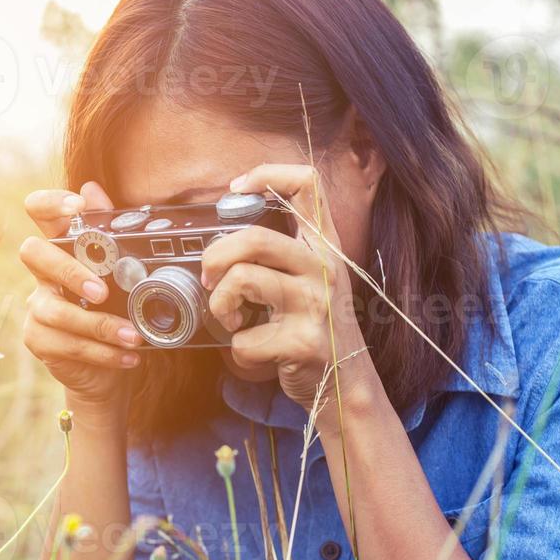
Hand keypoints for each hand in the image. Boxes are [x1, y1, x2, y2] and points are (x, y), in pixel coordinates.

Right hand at [19, 181, 142, 410]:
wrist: (108, 364)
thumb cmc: (114, 309)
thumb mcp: (120, 270)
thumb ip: (109, 231)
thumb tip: (92, 188)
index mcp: (62, 247)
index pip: (39, 211)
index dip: (50, 203)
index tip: (76, 206)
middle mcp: (43, 273)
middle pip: (33, 253)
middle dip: (69, 271)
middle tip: (102, 293)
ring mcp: (37, 306)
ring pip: (55, 311)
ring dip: (99, 325)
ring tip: (133, 336)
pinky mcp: (38, 339)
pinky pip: (66, 344)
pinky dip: (102, 352)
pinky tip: (128, 355)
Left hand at [200, 164, 378, 430]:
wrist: (347, 384)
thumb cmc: (315, 327)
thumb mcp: (311, 280)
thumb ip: (281, 253)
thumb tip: (222, 239)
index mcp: (325, 246)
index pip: (307, 184)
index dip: (266, 174)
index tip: (235, 190)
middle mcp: (325, 268)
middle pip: (254, 237)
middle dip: (215, 257)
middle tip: (211, 279)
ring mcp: (316, 305)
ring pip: (243, 279)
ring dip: (221, 305)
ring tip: (231, 319)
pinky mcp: (303, 342)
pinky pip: (245, 338)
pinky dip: (238, 350)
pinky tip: (255, 353)